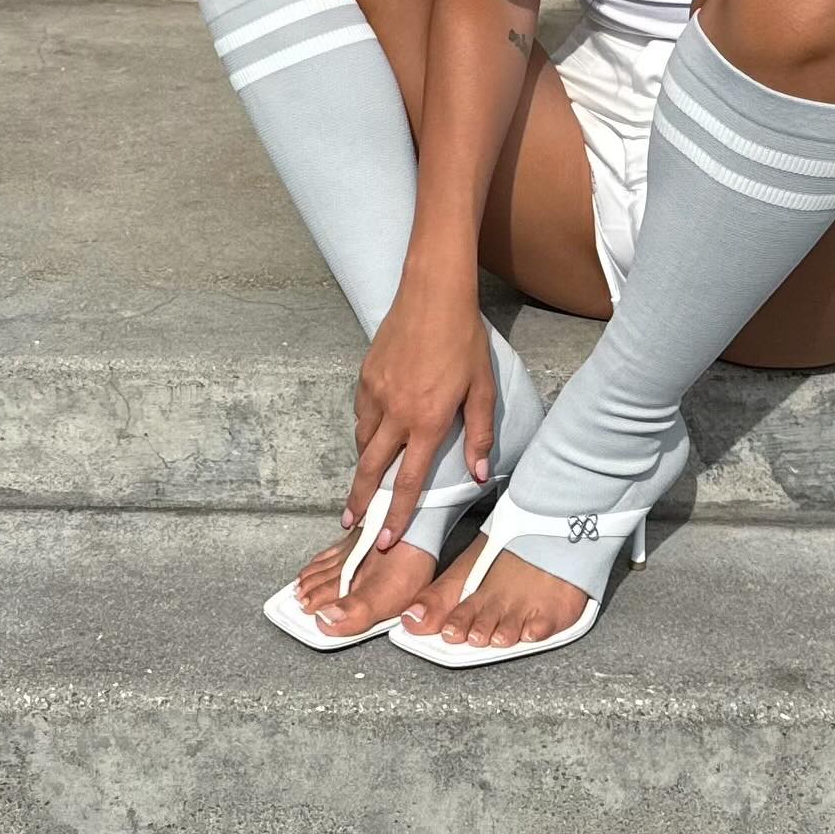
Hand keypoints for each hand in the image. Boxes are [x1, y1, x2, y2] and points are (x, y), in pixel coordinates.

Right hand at [341, 285, 496, 551]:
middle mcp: (397, 413)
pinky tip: (372, 431)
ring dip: (363, 464)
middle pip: (371, 469)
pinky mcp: (365, 375)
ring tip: (364, 480)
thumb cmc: (464, 339)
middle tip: (351, 523)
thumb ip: (479, 434)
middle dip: (359, 501)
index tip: (384, 540)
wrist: (433, 294)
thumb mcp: (482, 387)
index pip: (407, 481)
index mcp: (428, 422)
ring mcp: (376, 393)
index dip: (395, 516)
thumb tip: (479, 475)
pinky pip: (362, 413)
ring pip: (363, 441)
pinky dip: (365, 428)